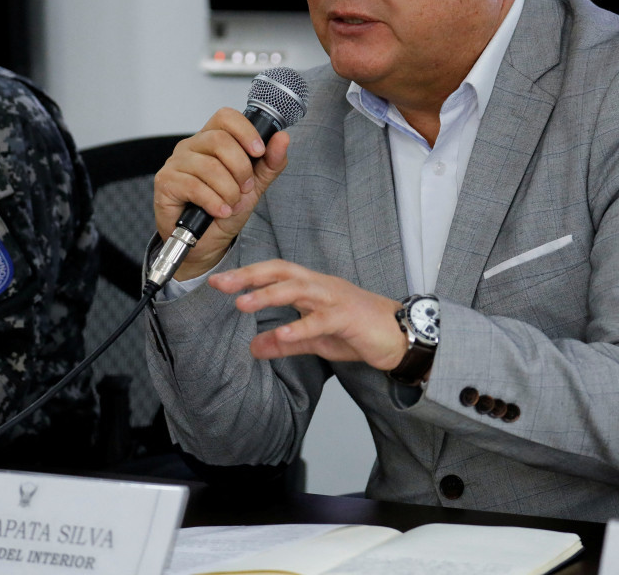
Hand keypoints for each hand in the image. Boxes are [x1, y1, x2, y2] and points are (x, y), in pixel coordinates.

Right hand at [154, 109, 289, 278]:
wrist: (206, 242)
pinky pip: (194, 186)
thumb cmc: (225, 209)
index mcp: (212, 139)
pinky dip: (213, 202)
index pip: (226, 117)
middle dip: (241, 168)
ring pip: (209, 166)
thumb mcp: (254, 185)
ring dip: (228, 190)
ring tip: (230, 204)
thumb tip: (282, 138)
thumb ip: (270, 162)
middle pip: (219, 140)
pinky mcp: (166, 182)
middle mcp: (191, 146)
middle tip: (245, 188)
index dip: (245, 131)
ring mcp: (176, 163)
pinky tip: (219, 211)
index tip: (258, 151)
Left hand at [212, 260, 407, 369]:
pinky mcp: (349, 317)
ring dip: (269, 295)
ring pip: (298, 289)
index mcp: (312, 287)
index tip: (218, 281)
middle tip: (221, 284)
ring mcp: (335, 299)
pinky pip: (321, 320)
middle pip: (281, 271)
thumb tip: (253, 347)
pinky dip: (300, 327)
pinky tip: (281, 334)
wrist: (400, 336)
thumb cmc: (359, 331)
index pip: (275, 273)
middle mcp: (321, 286)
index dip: (247, 275)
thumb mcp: (316, 339)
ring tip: (242, 303)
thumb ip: (286, 342)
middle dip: (250, 275)